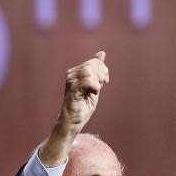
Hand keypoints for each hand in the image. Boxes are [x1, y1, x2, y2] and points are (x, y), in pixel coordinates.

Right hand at [39, 51, 108, 166]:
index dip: (103, 71)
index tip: (104, 81)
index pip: (94, 62)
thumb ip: (97, 71)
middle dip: (102, 75)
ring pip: (90, 72)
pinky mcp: (72, 89)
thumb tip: (101, 53)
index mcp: (76, 72)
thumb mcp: (94, 85)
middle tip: (100, 87)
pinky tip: (93, 93)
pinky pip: (88, 81)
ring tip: (94, 91)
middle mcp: (71, 74)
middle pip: (93, 65)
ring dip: (98, 82)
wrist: (73, 122)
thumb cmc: (83, 106)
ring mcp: (71, 81)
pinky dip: (95, 87)